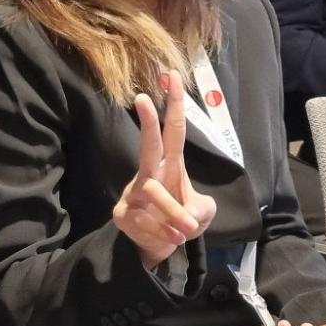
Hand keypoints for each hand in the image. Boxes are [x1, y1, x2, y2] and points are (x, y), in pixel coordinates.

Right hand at [112, 79, 217, 267]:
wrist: (159, 248)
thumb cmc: (181, 220)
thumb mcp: (201, 213)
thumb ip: (201, 209)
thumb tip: (189, 216)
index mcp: (170, 164)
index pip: (174, 131)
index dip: (174, 105)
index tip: (171, 77)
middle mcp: (150, 173)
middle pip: (149, 144)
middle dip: (148, 122)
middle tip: (141, 98)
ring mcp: (134, 192)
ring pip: (156, 194)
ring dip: (176, 215)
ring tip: (186, 229)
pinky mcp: (123, 213)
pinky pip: (146, 221)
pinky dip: (165, 233)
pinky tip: (171, 238)